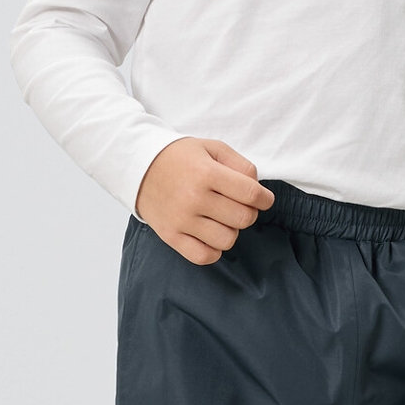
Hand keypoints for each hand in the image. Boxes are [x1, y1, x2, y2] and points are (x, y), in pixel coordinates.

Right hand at [136, 137, 272, 265]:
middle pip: (243, 218)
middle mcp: (194, 198)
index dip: (265, 198)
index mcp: (206, 173)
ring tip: (221, 218)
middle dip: (249, 212)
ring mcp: (181, 220)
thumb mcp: (212, 148)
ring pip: (227, 240)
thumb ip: (241, 164)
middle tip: (238, 205)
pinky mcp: (171, 236)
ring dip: (231, 230)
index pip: (251, 193)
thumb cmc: (181, 158)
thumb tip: (258, 189)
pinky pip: (204, 256)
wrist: (139, 166)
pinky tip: (210, 234)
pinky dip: (214, 250)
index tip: (263, 199)